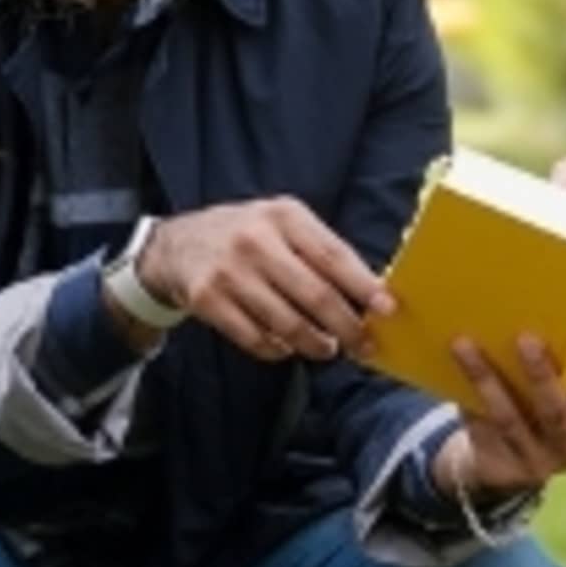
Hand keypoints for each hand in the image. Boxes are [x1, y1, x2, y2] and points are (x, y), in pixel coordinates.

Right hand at [132, 198, 392, 362]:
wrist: (177, 244)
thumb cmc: (246, 235)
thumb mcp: (282, 224)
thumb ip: (321, 251)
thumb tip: (370, 292)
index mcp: (284, 216)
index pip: (333, 255)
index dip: (364, 286)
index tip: (388, 309)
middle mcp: (256, 240)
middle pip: (315, 294)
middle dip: (346, 326)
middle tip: (364, 345)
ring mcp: (229, 271)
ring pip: (287, 323)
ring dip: (315, 344)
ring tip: (327, 348)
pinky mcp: (207, 300)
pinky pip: (254, 338)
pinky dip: (277, 350)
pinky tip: (287, 347)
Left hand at [433, 315, 565, 501]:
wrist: (508, 465)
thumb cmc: (542, 410)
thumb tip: (555, 304)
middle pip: (556, 411)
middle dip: (541, 375)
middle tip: (526, 337)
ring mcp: (536, 462)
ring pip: (508, 418)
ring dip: (485, 379)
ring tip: (463, 344)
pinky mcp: (501, 468)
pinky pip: (479, 429)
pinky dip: (466, 398)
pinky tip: (450, 371)